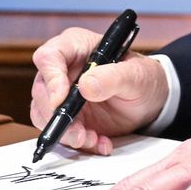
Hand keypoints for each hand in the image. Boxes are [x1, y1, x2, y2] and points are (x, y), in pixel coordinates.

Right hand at [30, 27, 169, 155]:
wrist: (149, 100)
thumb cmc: (142, 77)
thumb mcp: (136, 74)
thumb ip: (113, 77)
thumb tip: (86, 86)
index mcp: (76, 46)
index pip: (49, 56)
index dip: (51, 78)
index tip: (60, 100)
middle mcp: (63, 69)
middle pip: (41, 90)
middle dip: (57, 115)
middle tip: (78, 132)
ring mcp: (62, 93)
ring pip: (44, 114)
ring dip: (66, 133)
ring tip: (92, 139)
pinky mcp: (67, 116)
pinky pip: (60, 131)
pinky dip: (78, 141)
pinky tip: (100, 142)